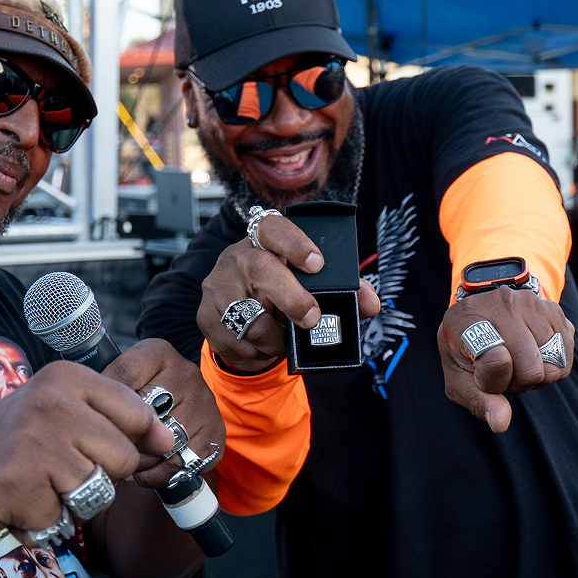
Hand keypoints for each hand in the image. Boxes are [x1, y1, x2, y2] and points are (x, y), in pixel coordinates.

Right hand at [0, 360, 173, 542]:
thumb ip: (112, 421)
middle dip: (99, 478)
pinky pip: (62, 519)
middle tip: (58, 473)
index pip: (139, 411)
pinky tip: (15, 503)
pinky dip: (42, 522)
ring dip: (70, 503)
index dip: (142, 442)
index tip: (118, 455)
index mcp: (66, 377)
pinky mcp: (17, 483)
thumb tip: (168, 441)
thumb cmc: (7, 445)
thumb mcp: (57, 414)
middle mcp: (52, 401)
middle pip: (124, 458)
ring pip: (98, 492)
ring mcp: (34, 441)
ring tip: (37, 487)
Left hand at [101, 338, 226, 487]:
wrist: (183, 401)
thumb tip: (84, 412)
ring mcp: (204, 403)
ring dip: (141, 460)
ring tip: (129, 460)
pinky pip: (182, 463)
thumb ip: (104, 388)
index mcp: (158, 353)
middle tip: (112, 447)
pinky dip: (160, 474)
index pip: (124, 375)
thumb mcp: (122, 378)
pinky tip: (150, 468)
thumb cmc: (140, 393)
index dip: (107, 402)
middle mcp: (186, 373)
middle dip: (124, 437)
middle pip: (145, 414)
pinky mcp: (216, 432)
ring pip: (164, 443)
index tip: (97, 418)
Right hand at [197, 214, 380, 371]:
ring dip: (275, 335)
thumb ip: (343, 291)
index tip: (318, 263)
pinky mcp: (206, 317)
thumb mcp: (310, 289)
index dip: (295, 242)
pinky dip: (258, 350)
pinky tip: (265, 345)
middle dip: (291, 296)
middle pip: (260, 268)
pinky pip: (237, 341)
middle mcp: (236, 258)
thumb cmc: (281, 296)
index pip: (273, 227)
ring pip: (248, 314)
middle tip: (312, 317)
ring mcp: (217, 287)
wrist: (242, 323)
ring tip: (287, 339)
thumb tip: (371, 303)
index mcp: (263, 242)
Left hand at [438, 288, 574, 432]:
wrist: (481, 315)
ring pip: (553, 367)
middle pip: (531, 371)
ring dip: (535, 376)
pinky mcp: (555, 310)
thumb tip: (500, 423)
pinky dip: (551, 368)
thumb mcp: (459, 378)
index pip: (495, 360)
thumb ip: (477, 401)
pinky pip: (566, 361)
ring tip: (516, 362)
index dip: (490, 380)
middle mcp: (501, 303)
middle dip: (517, 383)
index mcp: (465, 317)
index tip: (478, 372)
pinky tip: (532, 356)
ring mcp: (531, 303)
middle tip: (500, 371)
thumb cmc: (467, 351)